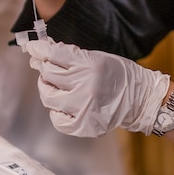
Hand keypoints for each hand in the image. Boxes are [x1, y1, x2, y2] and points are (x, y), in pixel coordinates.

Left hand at [25, 39, 169, 136]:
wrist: (140, 100)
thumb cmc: (118, 75)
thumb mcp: (96, 57)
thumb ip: (69, 55)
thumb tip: (41, 51)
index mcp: (90, 66)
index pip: (54, 55)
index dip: (39, 50)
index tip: (33, 48)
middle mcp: (86, 87)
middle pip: (48, 74)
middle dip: (43, 67)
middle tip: (44, 65)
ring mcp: (84, 109)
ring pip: (48, 97)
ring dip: (47, 88)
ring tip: (54, 84)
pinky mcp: (83, 126)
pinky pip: (57, 119)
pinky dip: (56, 110)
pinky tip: (64, 104)